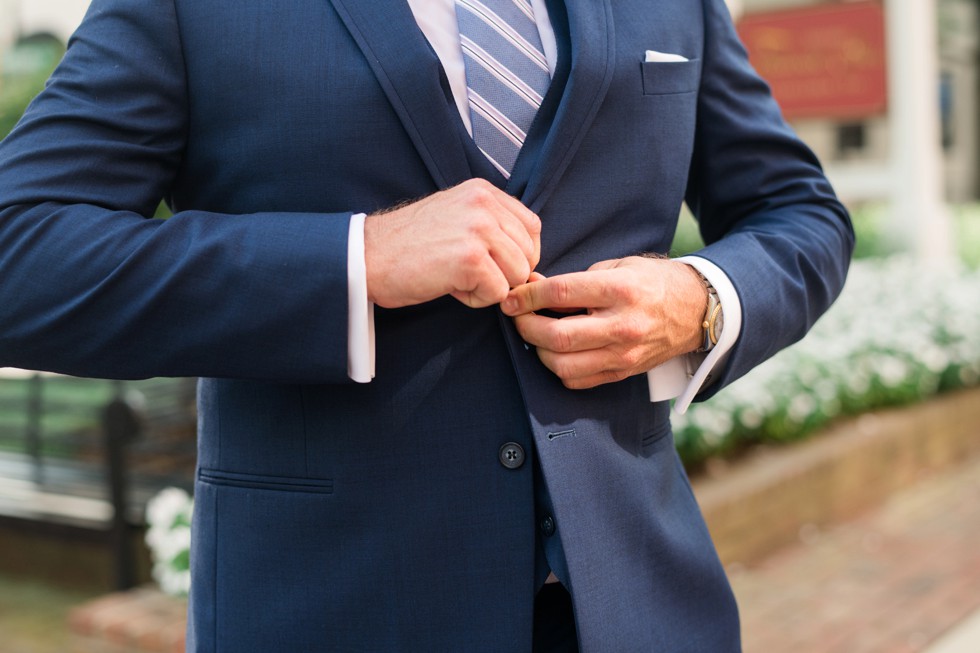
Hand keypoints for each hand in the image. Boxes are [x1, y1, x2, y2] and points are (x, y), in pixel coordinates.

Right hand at [364, 179, 540, 308]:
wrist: (367, 256)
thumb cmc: (408, 245)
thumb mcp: (455, 217)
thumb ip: (492, 227)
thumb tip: (528, 264)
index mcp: (483, 191)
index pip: (531, 227)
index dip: (517, 254)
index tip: (490, 263)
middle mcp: (484, 205)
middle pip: (528, 254)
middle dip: (504, 273)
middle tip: (466, 272)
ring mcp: (479, 230)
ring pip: (518, 275)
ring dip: (491, 287)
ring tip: (457, 278)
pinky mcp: (471, 259)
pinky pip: (498, 293)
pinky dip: (476, 299)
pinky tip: (450, 287)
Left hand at [501, 257, 706, 388]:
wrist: (694, 311)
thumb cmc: (651, 283)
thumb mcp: (618, 266)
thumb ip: (574, 280)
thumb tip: (531, 286)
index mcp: (620, 290)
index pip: (560, 293)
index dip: (527, 295)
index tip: (510, 296)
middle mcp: (622, 326)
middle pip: (557, 335)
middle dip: (526, 326)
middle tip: (517, 316)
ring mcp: (623, 354)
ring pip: (563, 365)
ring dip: (538, 350)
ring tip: (535, 335)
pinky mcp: (623, 372)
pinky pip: (577, 380)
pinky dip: (558, 368)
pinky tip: (556, 351)